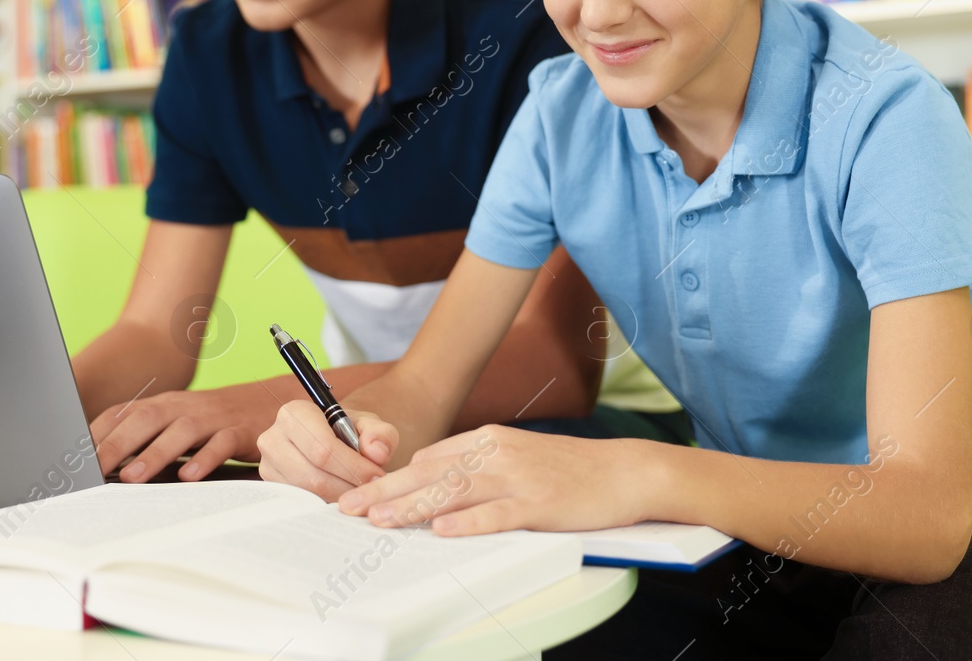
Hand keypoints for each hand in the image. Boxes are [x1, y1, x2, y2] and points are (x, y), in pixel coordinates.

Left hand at [89, 384, 277, 482]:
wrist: (273, 402)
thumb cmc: (217, 421)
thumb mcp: (180, 424)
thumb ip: (148, 438)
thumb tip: (104, 465)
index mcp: (166, 405)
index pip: (124, 413)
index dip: (98, 432)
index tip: (73, 457)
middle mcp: (186, 407)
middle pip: (147, 418)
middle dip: (116, 443)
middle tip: (92, 469)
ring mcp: (214, 417)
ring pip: (181, 430)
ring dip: (155, 452)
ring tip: (132, 476)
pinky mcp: (241, 431)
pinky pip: (222, 442)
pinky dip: (206, 458)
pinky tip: (190, 476)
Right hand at [257, 401, 396, 499]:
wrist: (331, 439)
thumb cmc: (349, 431)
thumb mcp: (369, 425)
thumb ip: (380, 434)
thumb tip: (376, 453)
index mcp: (295, 414)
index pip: (323, 449)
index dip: (353, 466)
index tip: (376, 475)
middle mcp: (273, 438)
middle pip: (313, 475)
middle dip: (348, 485)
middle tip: (371, 489)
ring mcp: (268, 465)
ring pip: (308, 493)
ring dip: (339, 496)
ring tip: (360, 491)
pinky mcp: (272, 487)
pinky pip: (301, 502)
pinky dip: (326, 502)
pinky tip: (342, 495)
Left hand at [337, 425, 653, 536]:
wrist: (622, 471)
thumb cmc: (568, 469)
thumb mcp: (516, 455)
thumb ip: (476, 465)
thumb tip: (432, 482)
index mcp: (488, 440)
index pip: (427, 459)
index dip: (390, 479)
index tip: (359, 495)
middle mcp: (496, 453)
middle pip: (430, 473)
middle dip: (385, 492)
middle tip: (349, 509)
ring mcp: (517, 477)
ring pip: (454, 492)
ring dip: (413, 507)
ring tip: (381, 521)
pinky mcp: (539, 503)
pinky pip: (496, 513)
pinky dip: (468, 522)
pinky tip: (443, 530)